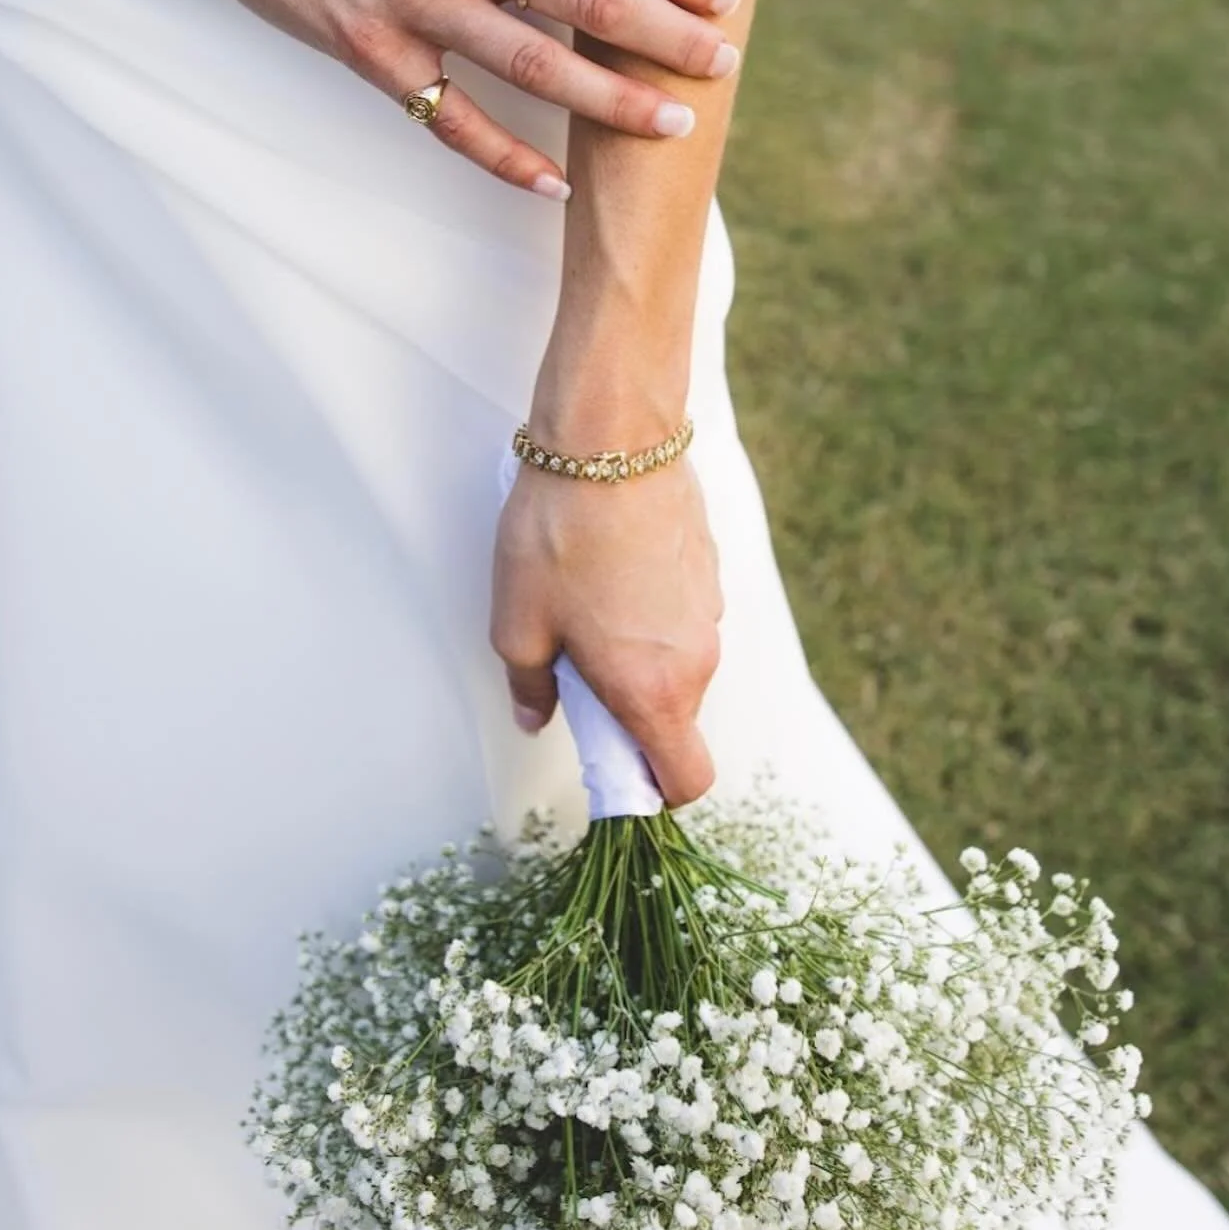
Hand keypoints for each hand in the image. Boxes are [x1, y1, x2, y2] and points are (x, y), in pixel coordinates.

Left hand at [490, 458, 722, 806]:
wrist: (610, 440)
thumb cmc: (560, 534)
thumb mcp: (517, 623)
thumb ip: (529, 685)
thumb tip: (535, 716)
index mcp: (653, 690)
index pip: (687, 779)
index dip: (651, 790)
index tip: (613, 770)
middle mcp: (696, 659)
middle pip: (675, 718)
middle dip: (629, 710)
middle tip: (574, 670)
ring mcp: (710, 610)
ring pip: (678, 662)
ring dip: (639, 655)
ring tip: (586, 605)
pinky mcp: (710, 568)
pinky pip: (683, 614)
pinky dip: (652, 611)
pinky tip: (610, 568)